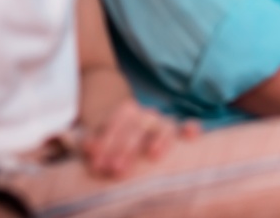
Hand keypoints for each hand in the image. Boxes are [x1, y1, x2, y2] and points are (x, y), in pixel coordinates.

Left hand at [80, 100, 200, 176]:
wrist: (126, 122)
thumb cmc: (109, 136)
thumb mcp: (95, 136)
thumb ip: (90, 142)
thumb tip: (88, 147)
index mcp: (124, 111)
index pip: (114, 123)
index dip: (105, 143)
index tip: (97, 163)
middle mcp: (145, 114)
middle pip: (137, 128)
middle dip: (126, 149)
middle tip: (116, 169)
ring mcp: (161, 122)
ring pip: (162, 127)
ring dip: (158, 141)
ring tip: (153, 154)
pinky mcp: (175, 131)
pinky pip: (184, 126)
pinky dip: (189, 128)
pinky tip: (190, 135)